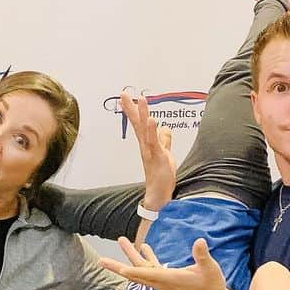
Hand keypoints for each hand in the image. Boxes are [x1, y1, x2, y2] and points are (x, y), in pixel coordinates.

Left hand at [100, 237, 231, 289]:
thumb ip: (202, 256)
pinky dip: (145, 258)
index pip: (147, 275)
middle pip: (135, 274)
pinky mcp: (167, 280)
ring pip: (141, 269)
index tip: (119, 268)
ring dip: (130, 256)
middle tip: (101, 260)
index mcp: (169, 279)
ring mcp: (162, 282)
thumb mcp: (209, 269)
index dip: (133, 271)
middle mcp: (161, 282)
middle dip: (117, 266)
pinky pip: (151, 268)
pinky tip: (144, 247)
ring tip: (121, 240)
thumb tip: (199, 241)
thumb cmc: (211, 287)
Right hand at [120, 90, 175, 208]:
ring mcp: (150, 152)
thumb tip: (165, 128)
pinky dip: (152, 131)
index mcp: (147, 144)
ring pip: (144, 131)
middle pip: (138, 124)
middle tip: (124, 94)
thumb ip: (164, 141)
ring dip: (142, 115)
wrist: (159, 194)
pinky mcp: (157, 158)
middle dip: (132, 109)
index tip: (126, 98)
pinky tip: (151, 120)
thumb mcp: (165, 154)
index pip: (139, 125)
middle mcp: (145, 146)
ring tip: (140, 100)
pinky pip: (154, 142)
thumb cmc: (161, 176)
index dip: (133, 111)